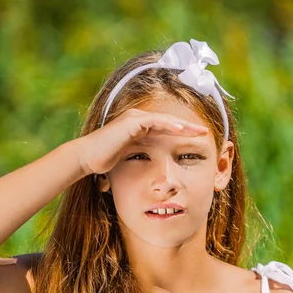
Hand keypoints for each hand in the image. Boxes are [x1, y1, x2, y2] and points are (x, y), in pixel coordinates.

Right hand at [74, 108, 208, 176]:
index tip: (197, 141)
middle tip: (205, 132)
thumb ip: (141, 160)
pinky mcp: (131, 122)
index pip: (165, 129)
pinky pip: (155, 121)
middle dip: (187, 127)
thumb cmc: (104, 162)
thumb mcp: (129, 160)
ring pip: (165, 119)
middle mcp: (138, 120)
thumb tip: (151, 174)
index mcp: (139, 128)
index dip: (182, 134)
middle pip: (169, 122)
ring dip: (183, 125)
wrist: (87, 158)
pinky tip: (181, 130)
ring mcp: (134, 119)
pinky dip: (169, 125)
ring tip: (198, 131)